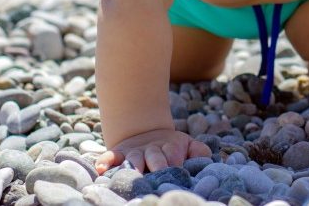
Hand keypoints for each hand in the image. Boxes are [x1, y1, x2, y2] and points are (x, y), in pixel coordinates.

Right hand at [95, 128, 211, 173]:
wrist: (147, 132)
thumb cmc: (171, 147)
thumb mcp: (188, 144)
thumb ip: (199, 151)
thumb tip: (207, 157)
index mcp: (170, 148)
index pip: (174, 157)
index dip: (177, 165)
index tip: (179, 174)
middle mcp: (152, 150)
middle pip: (155, 158)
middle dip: (158, 166)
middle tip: (160, 175)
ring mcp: (135, 152)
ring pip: (134, 159)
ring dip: (134, 167)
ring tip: (133, 175)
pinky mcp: (120, 152)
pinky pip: (111, 156)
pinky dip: (105, 161)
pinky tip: (100, 169)